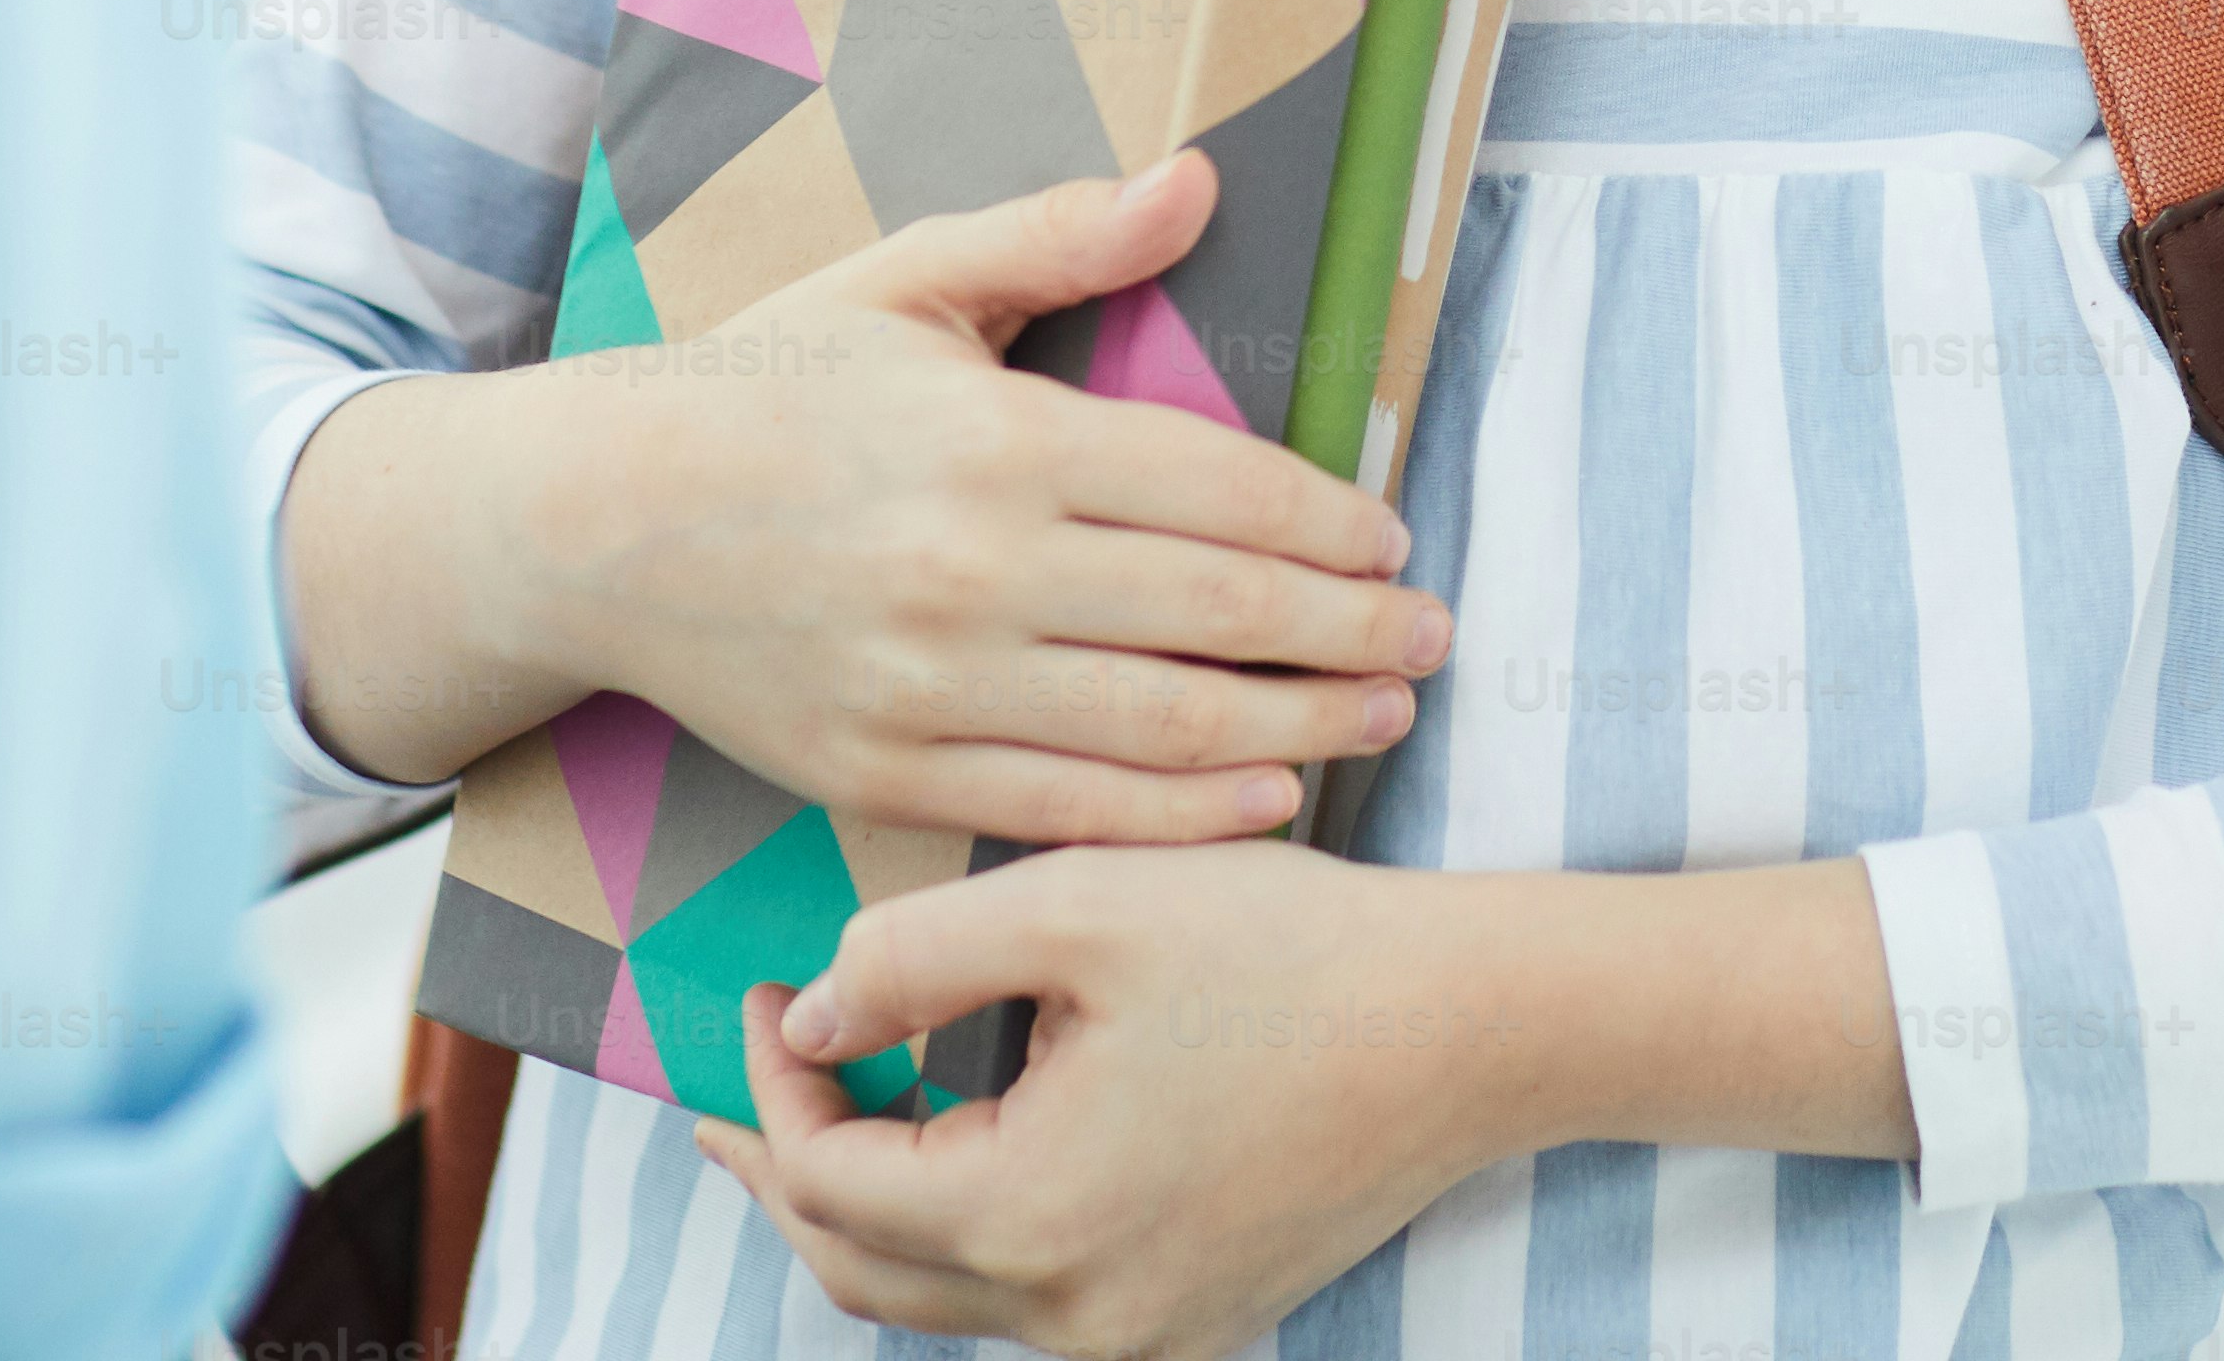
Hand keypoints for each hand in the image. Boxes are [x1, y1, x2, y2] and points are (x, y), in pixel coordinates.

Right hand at [281, 150, 1442, 831]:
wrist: (595, 523)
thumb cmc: (766, 386)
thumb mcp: (906, 283)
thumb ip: (1058, 238)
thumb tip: (1196, 180)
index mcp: (998, 441)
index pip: (1215, 488)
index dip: (1327, 522)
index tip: (1394, 539)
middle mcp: (974, 572)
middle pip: (1215, 615)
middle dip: (1348, 632)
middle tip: (1435, 639)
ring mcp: (930, 688)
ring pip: (1158, 728)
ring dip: (1295, 730)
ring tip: (1383, 716)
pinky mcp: (886, 774)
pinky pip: (1064, 812)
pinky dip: (1178, 816)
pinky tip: (1262, 800)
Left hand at [697, 843, 1518, 1356]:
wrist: (1477, 1028)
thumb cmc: (1288, 950)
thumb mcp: (1078, 905)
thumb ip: (910, 954)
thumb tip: (810, 1017)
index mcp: (1030, 1220)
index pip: (826, 1181)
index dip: (769, 1087)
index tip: (756, 992)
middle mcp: (1077, 1319)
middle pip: (862, 1268)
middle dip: (786, 1164)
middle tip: (746, 1074)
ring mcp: (1142, 1339)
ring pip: (942, 1295)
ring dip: (874, 1198)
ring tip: (845, 1093)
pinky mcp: (1193, 1323)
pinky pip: (1032, 1297)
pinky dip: (971, 1224)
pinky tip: (968, 1132)